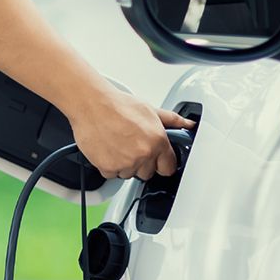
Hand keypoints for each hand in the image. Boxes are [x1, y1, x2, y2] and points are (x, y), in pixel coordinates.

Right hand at [66, 88, 195, 181]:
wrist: (92, 105)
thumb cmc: (118, 106)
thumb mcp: (150, 110)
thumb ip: (172, 120)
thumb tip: (188, 124)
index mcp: (158, 142)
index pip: (168, 168)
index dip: (161, 163)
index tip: (156, 159)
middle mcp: (144, 154)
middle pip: (147, 173)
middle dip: (141, 163)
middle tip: (131, 146)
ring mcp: (126, 163)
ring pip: (129, 174)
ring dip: (124, 164)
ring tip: (117, 145)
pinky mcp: (108, 167)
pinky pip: (111, 174)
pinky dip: (109, 165)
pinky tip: (108, 149)